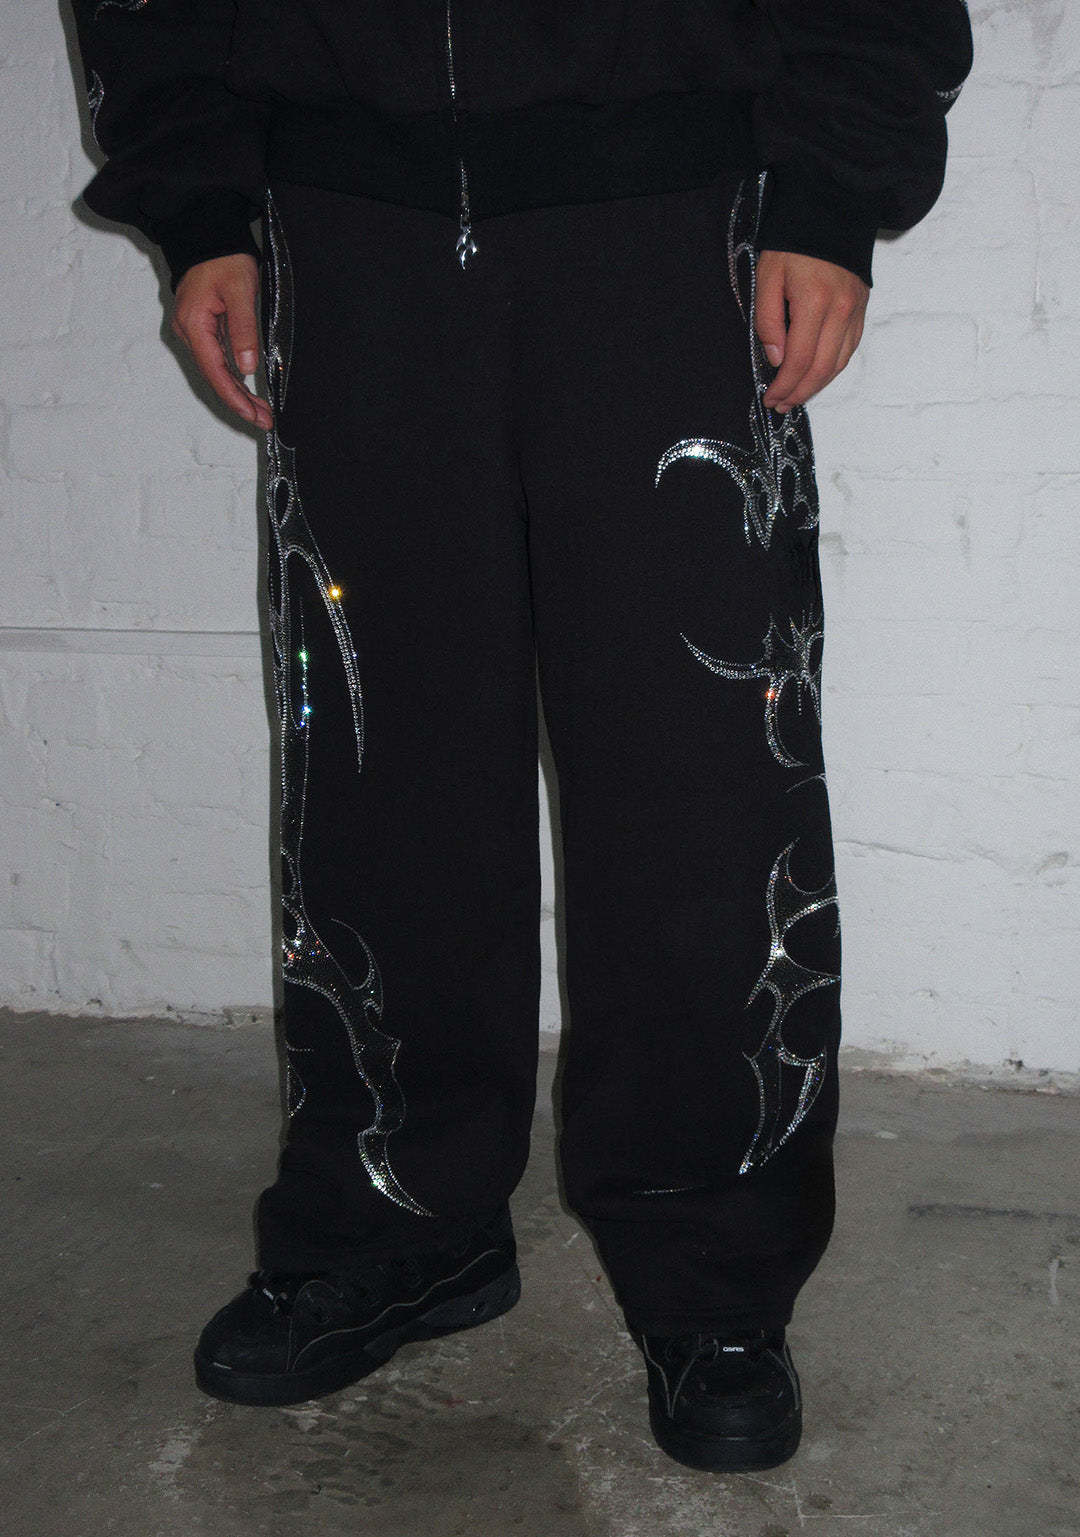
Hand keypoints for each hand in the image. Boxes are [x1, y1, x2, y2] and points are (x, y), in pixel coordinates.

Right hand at [170, 253, 272, 429]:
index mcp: (194, 325)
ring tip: (260, 410)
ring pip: (216, 371)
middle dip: (239, 402)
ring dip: (238, 392)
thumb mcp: (240, 291)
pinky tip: (248, 389)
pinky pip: (217, 359)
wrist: (208, 235)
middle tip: (263, 420)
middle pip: (215, 377)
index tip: (253, 416)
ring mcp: (193, 330)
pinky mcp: (201, 328)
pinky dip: (233, 376)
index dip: (235, 398)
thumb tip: (247, 367)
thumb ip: (243, 330)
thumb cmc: (223, 258)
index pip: (216, 373)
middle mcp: (188, 331)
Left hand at [755, 250, 868, 414]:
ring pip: (839, 363)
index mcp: (815, 302)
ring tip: (796, 395)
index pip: (800, 360)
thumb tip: (776, 358)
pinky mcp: (862, 308)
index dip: (784, 385)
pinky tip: (817, 374)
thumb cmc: (793, 241)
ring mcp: (855, 310)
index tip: (770, 398)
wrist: (832, 210)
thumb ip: (768, 320)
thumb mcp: (768, 276)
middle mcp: (841, 310)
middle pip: (822, 369)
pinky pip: (849, 348)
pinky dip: (832, 367)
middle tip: (781, 405)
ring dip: (817, 385)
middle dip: (800, 392)